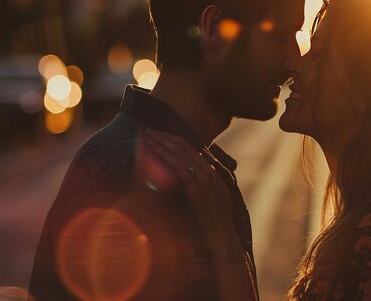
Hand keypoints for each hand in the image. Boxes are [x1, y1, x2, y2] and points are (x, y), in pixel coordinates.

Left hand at [145, 129, 238, 256]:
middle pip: (186, 148)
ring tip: (148, 135)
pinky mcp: (198, 190)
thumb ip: (202, 188)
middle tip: (150, 129)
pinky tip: (154, 151)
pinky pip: (179, 168)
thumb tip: (191, 179)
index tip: (161, 134)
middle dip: (166, 137)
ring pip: (182, 154)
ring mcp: (205, 181)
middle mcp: (211, 174)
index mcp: (214, 175)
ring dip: (163, 143)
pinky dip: (166, 157)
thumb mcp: (210, 203)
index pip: (193, 150)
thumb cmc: (214, 227)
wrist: (222, 241)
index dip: (175, 140)